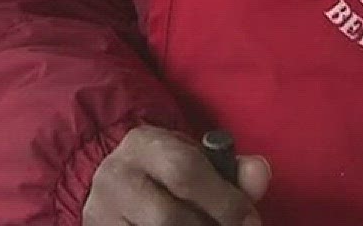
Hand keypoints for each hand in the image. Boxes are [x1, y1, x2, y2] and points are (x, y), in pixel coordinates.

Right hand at [83, 125, 270, 224]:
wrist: (118, 186)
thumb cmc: (168, 175)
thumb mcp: (196, 162)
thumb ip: (232, 170)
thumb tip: (260, 173)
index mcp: (143, 144)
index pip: (184, 171)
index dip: (224, 201)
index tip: (250, 221)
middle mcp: (116, 176)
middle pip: (168, 217)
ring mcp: (103, 212)